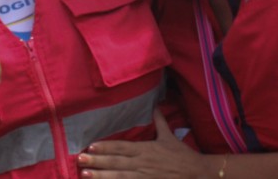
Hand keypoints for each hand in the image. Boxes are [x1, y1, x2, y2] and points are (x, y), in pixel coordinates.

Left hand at [77, 110, 206, 178]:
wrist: (197, 173)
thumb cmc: (182, 155)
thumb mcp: (169, 136)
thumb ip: (160, 121)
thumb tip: (155, 105)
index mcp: (145, 149)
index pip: (121, 147)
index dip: (105, 147)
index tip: (90, 146)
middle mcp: (142, 163)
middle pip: (116, 162)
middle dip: (97, 161)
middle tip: (80, 159)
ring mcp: (144, 177)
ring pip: (118, 176)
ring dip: (101, 175)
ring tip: (85, 174)